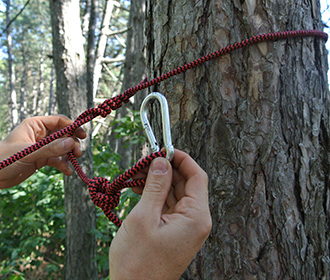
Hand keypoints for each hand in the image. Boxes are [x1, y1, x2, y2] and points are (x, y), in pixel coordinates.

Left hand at [0, 115, 85, 188]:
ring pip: (62, 148)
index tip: (82, 136)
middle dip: (72, 143)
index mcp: (35, 125)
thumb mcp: (28, 153)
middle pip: (63, 135)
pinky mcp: (41, 159)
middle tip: (77, 153)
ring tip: (73, 163)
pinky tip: (67, 172)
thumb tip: (71, 143)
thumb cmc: (4, 160)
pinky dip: (63, 165)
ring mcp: (41, 147)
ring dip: (69, 155)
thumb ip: (50, 148)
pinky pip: (57, 159)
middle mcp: (40, 135)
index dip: (72, 127)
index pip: (59, 121)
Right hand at [109, 149, 211, 279]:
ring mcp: (186, 227)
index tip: (164, 149)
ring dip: (157, 182)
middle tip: (144, 162)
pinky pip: (168, 206)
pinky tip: (139, 189)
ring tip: (136, 175)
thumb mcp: (144, 217)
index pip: (197, 176)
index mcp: (196, 217)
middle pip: (186, 183)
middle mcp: (196, 221)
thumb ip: (156, 186)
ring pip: (175, 193)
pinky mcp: (175, 231)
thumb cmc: (137, 262)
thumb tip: (162, 162)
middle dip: (165, 169)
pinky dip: (155, 195)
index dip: (182, 159)